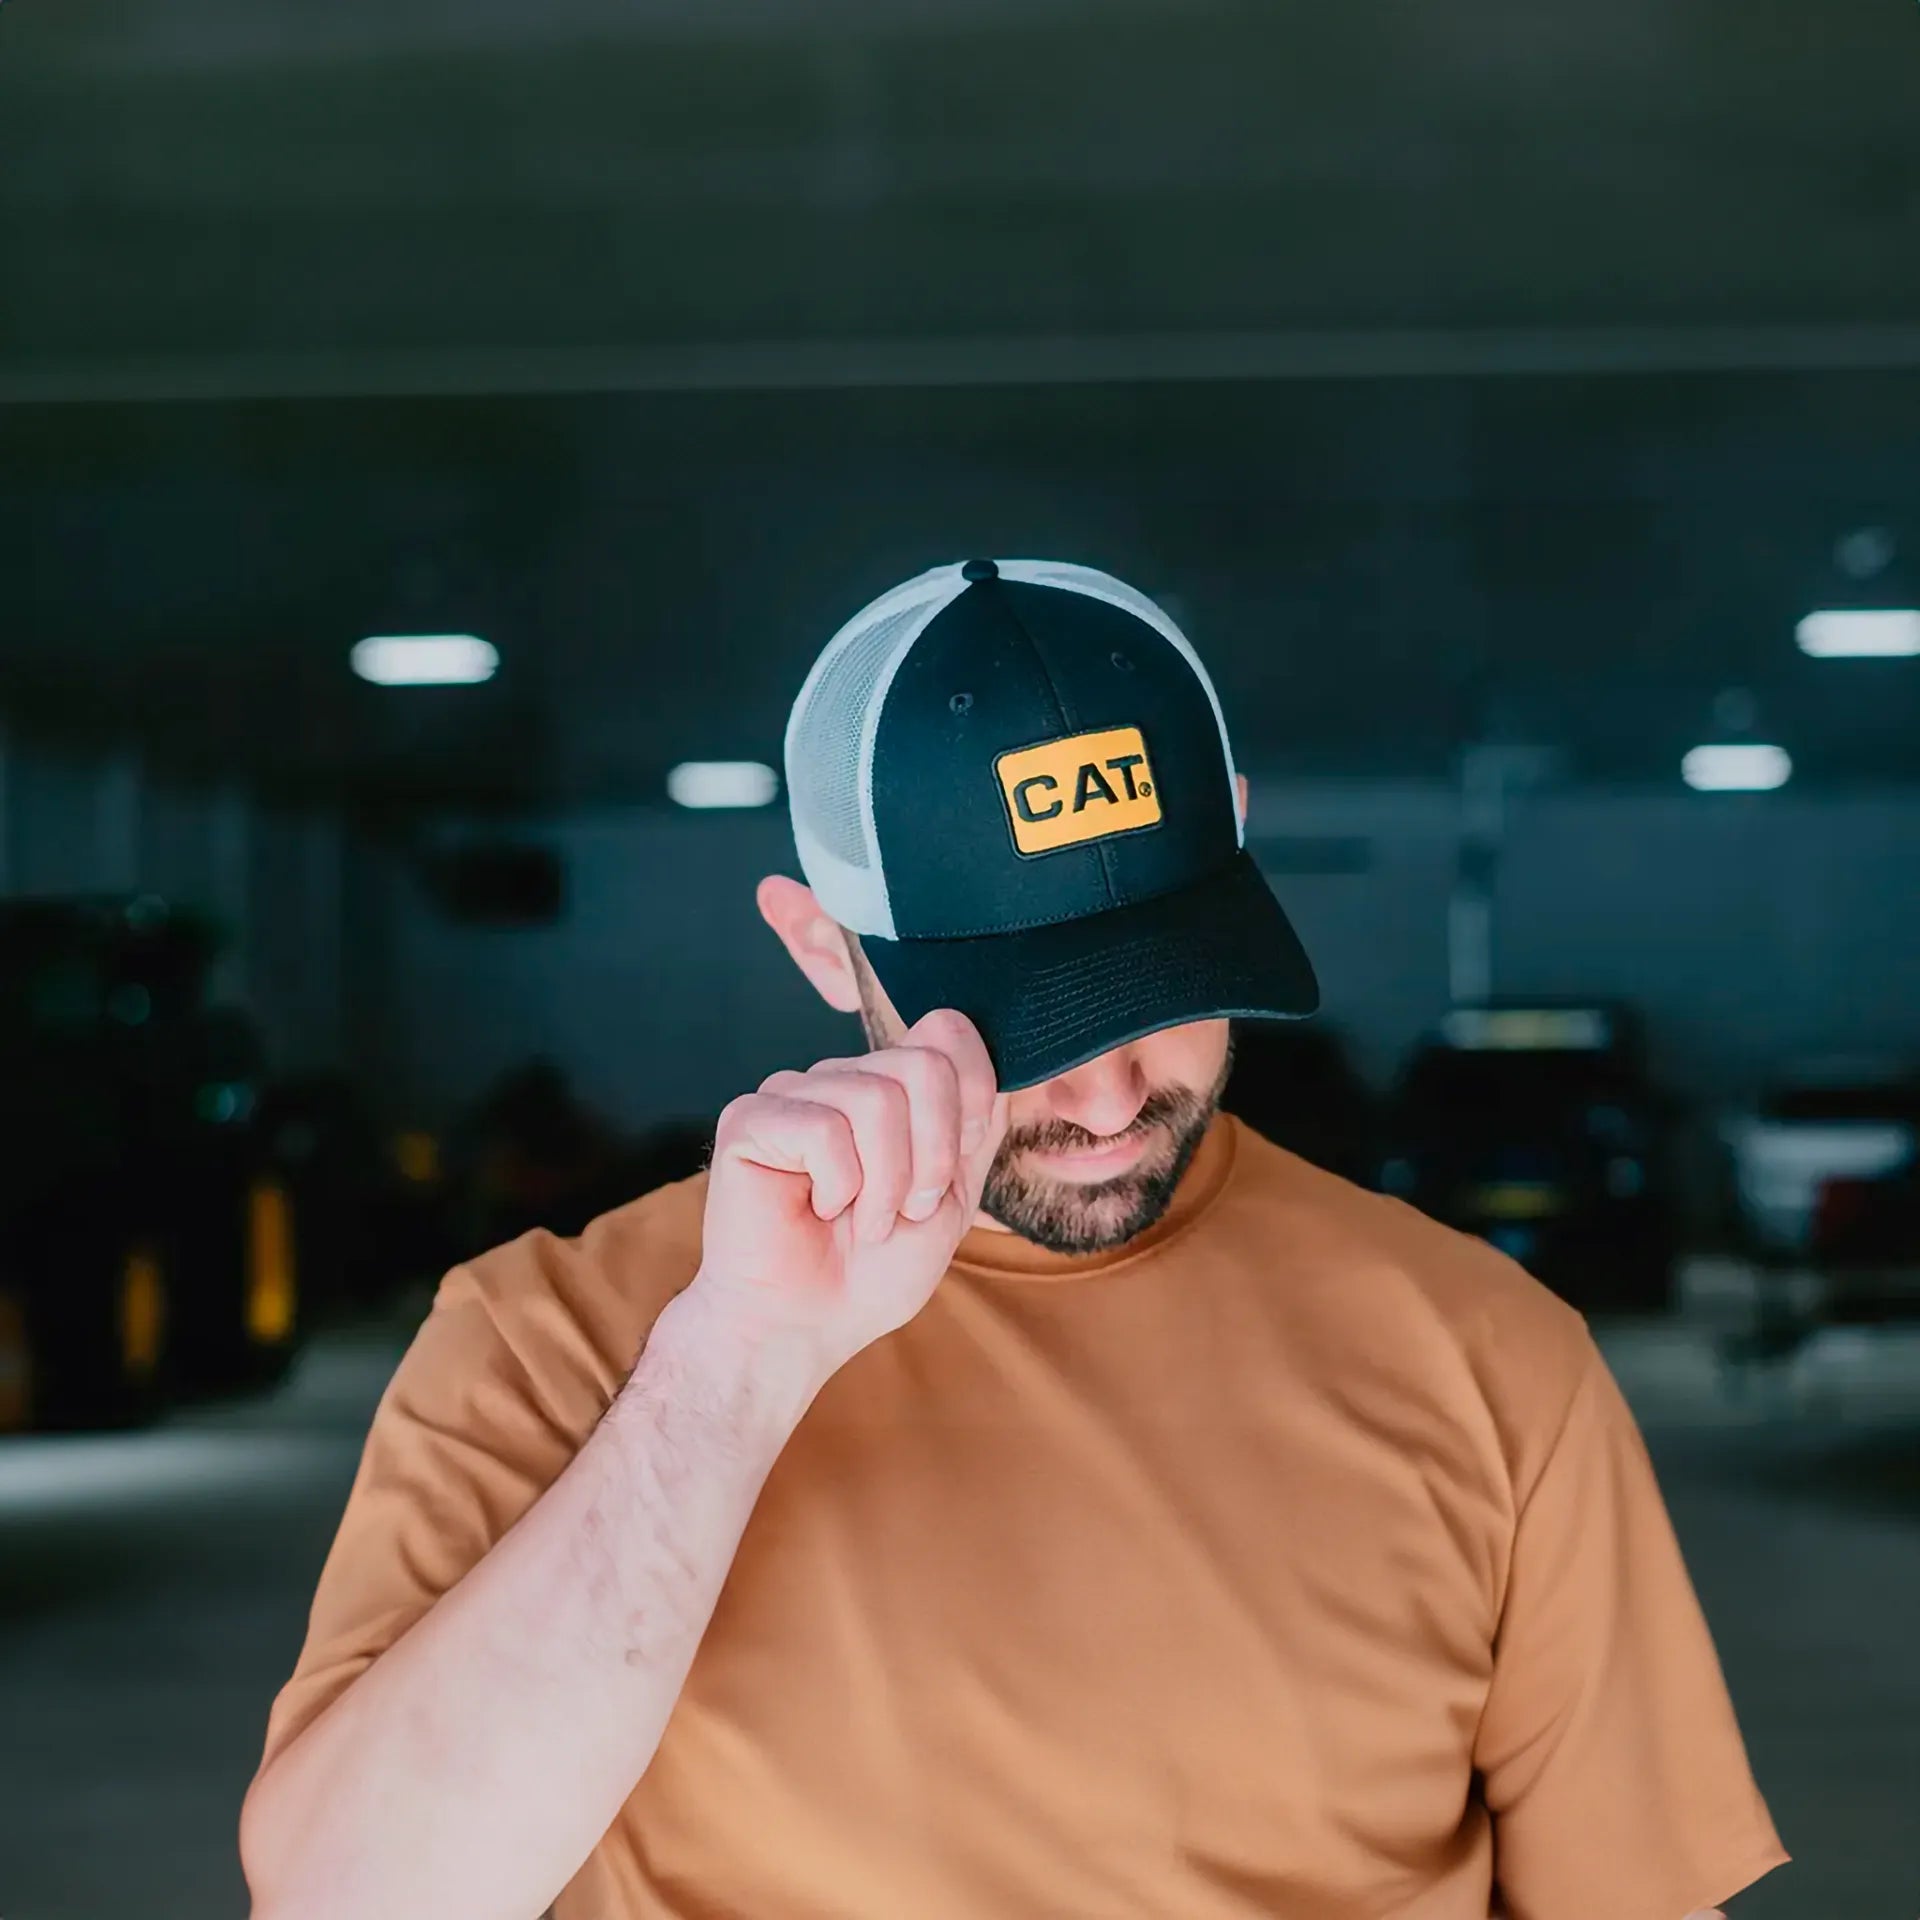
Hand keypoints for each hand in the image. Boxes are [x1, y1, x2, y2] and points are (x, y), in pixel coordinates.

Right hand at [691, 1009, 1006, 1380]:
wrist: (807, 1325)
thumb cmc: (873, 1271)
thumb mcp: (954, 1196)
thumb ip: (978, 1127)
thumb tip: (995, 1065)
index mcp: (888, 1086)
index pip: (947, 1032)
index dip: (972, 1098)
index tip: (955, 1164)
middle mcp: (841, 1077)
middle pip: (922, 1065)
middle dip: (932, 1157)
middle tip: (905, 1210)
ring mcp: (793, 1092)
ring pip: (877, 1099)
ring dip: (885, 1184)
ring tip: (861, 1220)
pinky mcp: (750, 1119)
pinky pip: (823, 1130)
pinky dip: (838, 1187)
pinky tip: (818, 1209)